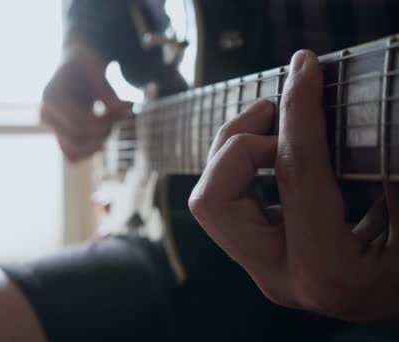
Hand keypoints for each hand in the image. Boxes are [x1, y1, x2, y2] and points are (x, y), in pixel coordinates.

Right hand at [41, 36, 128, 161]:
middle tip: (117, 118)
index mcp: (51, 96)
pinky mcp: (60, 137)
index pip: (76, 122)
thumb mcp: (96, 68)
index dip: (101, 123)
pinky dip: (91, 150)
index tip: (120, 112)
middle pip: (75, 139)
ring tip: (110, 125)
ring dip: (97, 145)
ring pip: (72, 153)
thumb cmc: (84, 64)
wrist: (73, 66)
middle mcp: (47, 115)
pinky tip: (102, 133)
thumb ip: (108, 91)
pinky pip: (73, 156)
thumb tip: (123, 111)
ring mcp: (52, 129)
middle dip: (101, 133)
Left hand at [189, 50, 398, 322]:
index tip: (303, 69)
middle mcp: (281, 278)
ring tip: (269, 121)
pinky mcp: (261, 260)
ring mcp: (265, 271)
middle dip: (237, 143)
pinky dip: (238, 169)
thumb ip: (388, 168)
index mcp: (328, 272)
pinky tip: (270, 149)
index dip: (299, 112)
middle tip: (272, 109)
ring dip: (230, 154)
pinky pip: (227, 208)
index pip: (297, 174)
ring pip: (210, 205)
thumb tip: (355, 108)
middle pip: (214, 200)